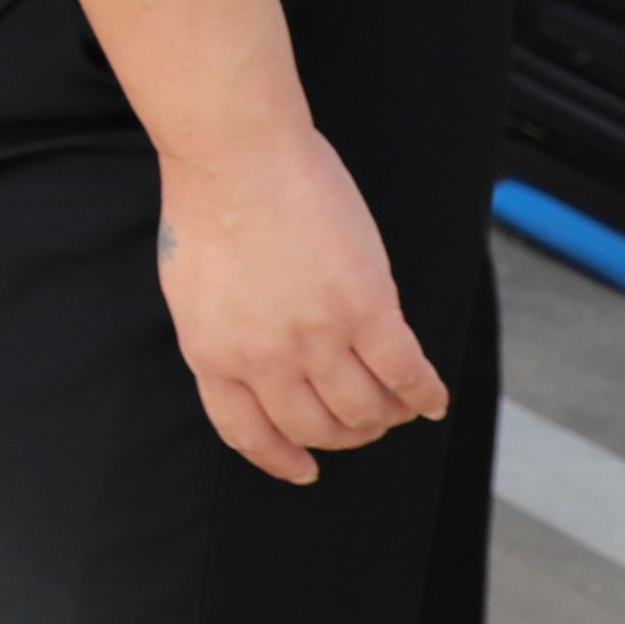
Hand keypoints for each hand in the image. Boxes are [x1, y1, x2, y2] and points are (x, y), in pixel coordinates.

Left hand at [152, 125, 447, 485]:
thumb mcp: (191, 289)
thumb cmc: (207, 202)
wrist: (235, 153)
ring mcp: (316, 337)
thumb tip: (252, 363)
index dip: (280, 458)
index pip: (248, 432)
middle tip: (364, 425)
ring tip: (398, 409)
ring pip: (363, 408)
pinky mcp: (365, 309)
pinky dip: (423, 393)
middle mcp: (264, 359)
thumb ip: (221, 334)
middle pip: (314, 427)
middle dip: (344, 435)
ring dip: (386, 417)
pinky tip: (433, 399)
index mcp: (213, 355)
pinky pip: (404, 372)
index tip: (304, 470)